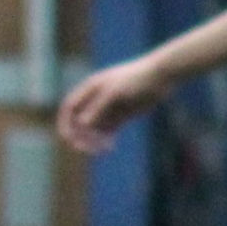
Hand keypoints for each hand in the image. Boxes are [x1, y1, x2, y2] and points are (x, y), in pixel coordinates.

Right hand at [53, 52, 167, 154]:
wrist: (161, 76)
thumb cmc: (136, 79)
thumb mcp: (115, 93)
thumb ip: (98, 108)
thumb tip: (82, 124)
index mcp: (90, 89)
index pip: (69, 107)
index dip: (65, 123)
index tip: (68, 138)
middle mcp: (97, 99)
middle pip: (79, 121)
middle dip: (79, 136)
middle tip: (85, 149)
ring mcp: (110, 108)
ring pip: (94, 129)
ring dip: (93, 141)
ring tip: (101, 149)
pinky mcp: (123, 115)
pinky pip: (109, 131)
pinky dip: (106, 140)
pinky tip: (110, 147)